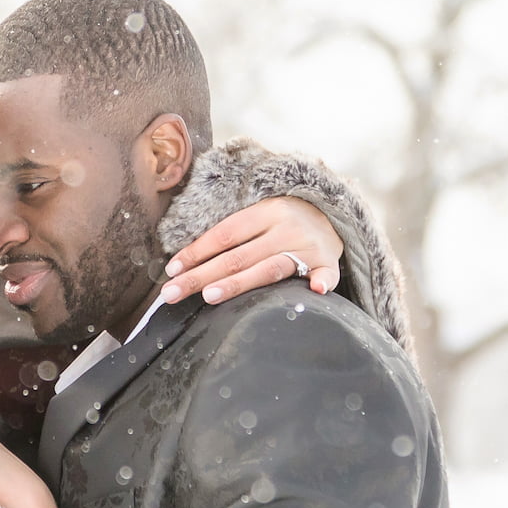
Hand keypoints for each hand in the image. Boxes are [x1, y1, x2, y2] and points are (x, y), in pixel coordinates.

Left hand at [160, 196, 342, 305]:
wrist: (335, 211)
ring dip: (240, 282)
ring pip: (270, 269)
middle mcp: (285, 228)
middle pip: (238, 256)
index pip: (224, 234)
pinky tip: (316, 290)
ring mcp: (308, 247)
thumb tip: (184, 263)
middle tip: (172, 294)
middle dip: (201, 276)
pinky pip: (327, 274)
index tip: (171, 271)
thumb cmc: (285, 220)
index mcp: (266, 211)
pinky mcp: (328, 263)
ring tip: (210, 296)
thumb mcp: (261, 215)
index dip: (196, 252)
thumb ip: (232, 235)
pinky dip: (322, 282)